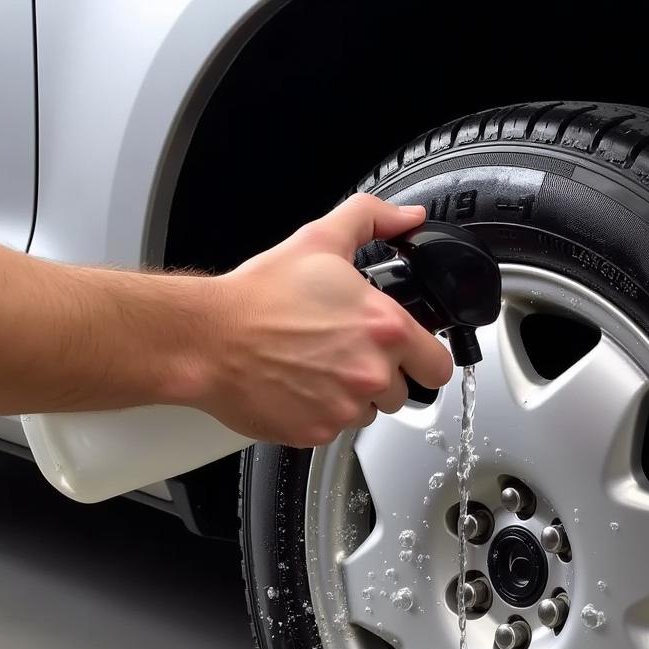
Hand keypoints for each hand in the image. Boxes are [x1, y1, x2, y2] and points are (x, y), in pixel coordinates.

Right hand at [193, 195, 453, 445]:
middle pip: (404, 393)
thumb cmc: (259, 296)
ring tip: (319, 368)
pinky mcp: (319, 431)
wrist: (209, 338)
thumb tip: (409, 217)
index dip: (424, 360)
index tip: (410, 356)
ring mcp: (346, 407)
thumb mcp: (320, 240)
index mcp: (386, 328)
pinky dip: (322, 413)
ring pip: (371, 413)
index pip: (439, 367)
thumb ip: (373, 220)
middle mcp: (372, 372)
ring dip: (354, 397)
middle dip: (383, 377)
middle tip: (349, 356)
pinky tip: (300, 386)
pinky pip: (336, 428)